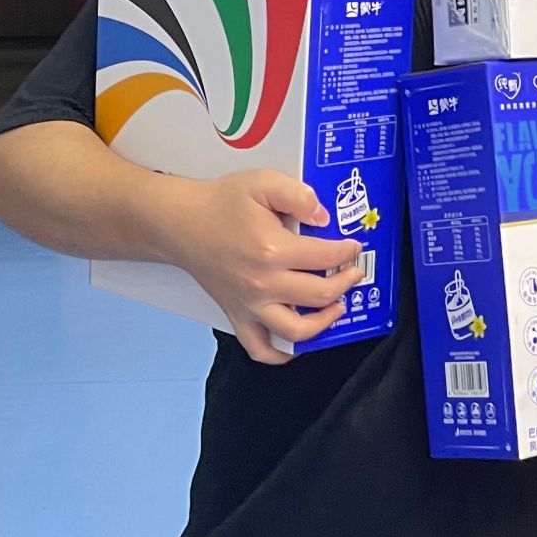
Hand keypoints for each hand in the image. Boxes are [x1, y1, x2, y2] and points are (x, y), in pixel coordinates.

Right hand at [151, 169, 365, 364]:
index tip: (354, 247)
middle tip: (353, 273)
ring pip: (295, 332)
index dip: (347, 252)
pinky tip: (298, 343)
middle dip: (345, 284)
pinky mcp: (237, 316)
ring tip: (336, 307)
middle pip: (319, 296)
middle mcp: (262, 283)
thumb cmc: (222, 203)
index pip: (325, 257)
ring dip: (324, 324)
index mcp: (272, 249)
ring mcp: (249, 305)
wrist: (182, 224)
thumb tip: (323, 217)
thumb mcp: (263, 182)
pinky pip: (260, 349)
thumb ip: (299, 196)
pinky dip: (281, 354)